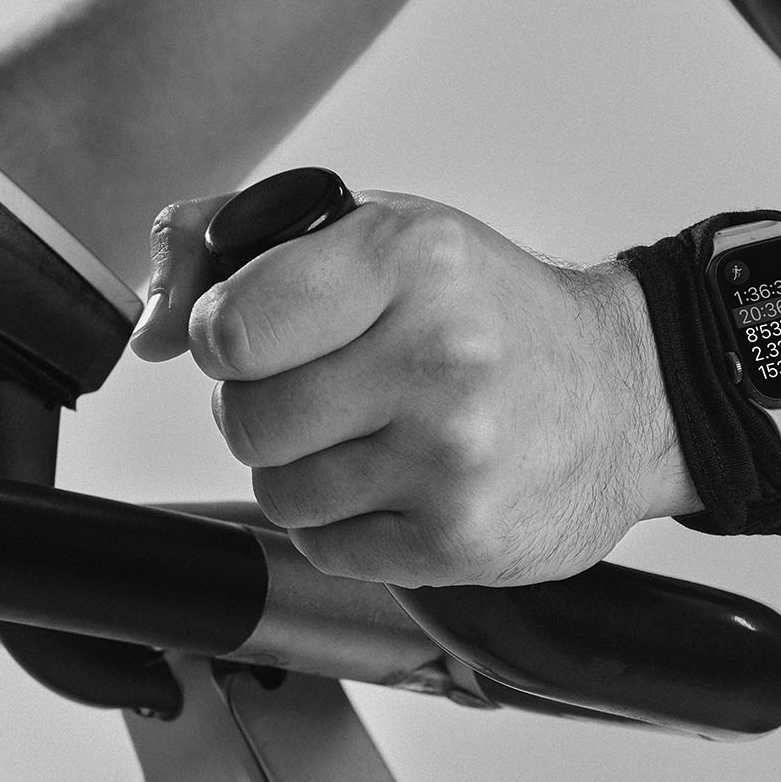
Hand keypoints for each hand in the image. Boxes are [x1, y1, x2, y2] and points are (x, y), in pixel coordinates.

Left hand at [130, 188, 697, 584]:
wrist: (631, 394)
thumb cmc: (492, 312)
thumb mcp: (378, 234)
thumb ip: (232, 247)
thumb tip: (149, 333)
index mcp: (410, 258)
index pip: (229, 328)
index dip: (228, 339)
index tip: (266, 338)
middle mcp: (438, 356)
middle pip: (246, 421)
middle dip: (267, 411)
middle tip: (331, 393)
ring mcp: (453, 458)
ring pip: (280, 491)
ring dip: (307, 472)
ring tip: (376, 438)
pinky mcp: (462, 541)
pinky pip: (327, 548)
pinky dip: (347, 525)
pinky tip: (404, 486)